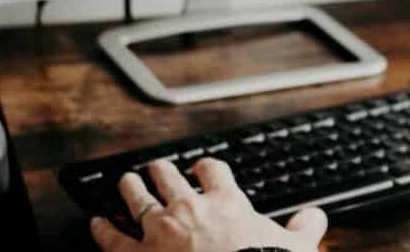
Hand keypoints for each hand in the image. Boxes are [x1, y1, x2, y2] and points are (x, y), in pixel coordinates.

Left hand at [90, 157, 327, 251]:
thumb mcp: (295, 248)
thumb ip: (305, 229)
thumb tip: (315, 218)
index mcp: (226, 203)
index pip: (213, 172)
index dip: (206, 166)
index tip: (203, 166)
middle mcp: (189, 210)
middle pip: (171, 179)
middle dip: (163, 171)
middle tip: (157, 166)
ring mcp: (160, 233)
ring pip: (139, 200)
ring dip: (131, 189)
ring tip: (126, 180)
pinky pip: (114, 240)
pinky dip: (102, 231)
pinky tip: (94, 223)